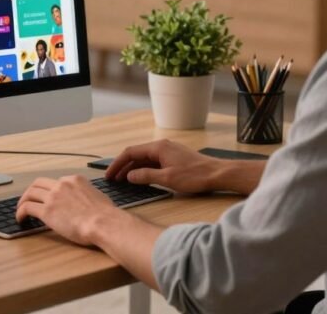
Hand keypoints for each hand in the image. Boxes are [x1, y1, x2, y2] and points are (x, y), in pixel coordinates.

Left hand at [16, 175, 116, 245]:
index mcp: (75, 180)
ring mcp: (53, 197)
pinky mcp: (47, 211)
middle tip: (28, 200)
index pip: (55, 181)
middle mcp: (62, 185)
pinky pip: (27, 207)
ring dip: (23, 201)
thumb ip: (87, 194)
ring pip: (30, 193)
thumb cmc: (106, 215)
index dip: (48, 190)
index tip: (46, 198)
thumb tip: (86, 200)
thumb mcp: (98, 196)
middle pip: (39, 183)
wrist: (103, 223)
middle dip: (32, 191)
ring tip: (21, 210)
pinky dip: (20, 212)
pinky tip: (21, 219)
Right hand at [105, 139, 235, 193]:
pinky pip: (153, 162)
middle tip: (113, 179)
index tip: (109, 175)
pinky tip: (141, 179)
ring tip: (123, 180)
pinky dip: (144, 169)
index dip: (118, 164)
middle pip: (136, 154)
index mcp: (158, 147)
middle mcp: (162, 146)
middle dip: (123, 166)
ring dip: (133, 169)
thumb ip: (146, 176)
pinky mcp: (174, 158)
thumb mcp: (167, 178)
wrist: (217, 174)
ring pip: (145, 159)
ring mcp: (168, 152)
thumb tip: (129, 176)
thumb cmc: (194, 176)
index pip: (130, 152)